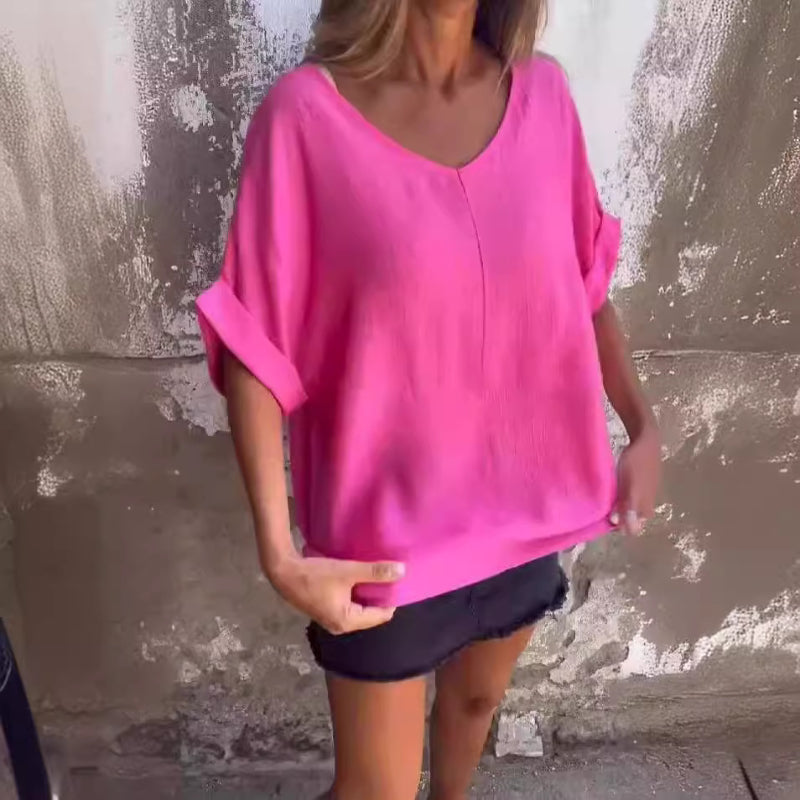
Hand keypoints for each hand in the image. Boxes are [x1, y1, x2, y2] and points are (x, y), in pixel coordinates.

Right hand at [266, 554, 404, 634]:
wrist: (283, 572)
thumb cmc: (315, 575)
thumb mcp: (348, 571)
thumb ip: (375, 572)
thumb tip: (402, 571)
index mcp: (347, 622)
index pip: (381, 616)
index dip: (390, 598)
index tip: (397, 581)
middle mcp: (341, 626)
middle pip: (370, 614)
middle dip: (379, 596)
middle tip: (388, 576)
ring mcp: (331, 620)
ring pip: (359, 609)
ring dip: (366, 594)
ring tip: (375, 575)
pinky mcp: (325, 611)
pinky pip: (349, 606)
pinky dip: (355, 594)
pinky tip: (358, 578)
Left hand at [611, 426, 661, 535]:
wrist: (646, 439)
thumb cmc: (637, 463)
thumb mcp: (631, 487)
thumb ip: (630, 508)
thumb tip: (629, 530)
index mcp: (646, 506)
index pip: (633, 527)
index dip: (619, 526)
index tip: (605, 519)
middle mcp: (648, 502)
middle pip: (632, 518)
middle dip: (617, 517)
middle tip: (601, 509)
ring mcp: (645, 491)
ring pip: (630, 506)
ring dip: (617, 506)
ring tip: (603, 500)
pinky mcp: (641, 481)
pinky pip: (629, 495)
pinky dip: (619, 496)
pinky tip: (610, 490)